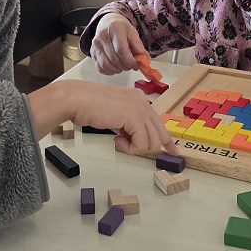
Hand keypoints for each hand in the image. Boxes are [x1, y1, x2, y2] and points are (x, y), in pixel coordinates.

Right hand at [28, 80, 179, 155]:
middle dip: (146, 147)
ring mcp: (140, 108)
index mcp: (138, 98)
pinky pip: (142, 144)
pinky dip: (129, 148)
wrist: (76, 99)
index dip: (167, 141)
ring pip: (153, 142)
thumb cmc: (88, 106)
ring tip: (119, 140)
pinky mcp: (134, 117)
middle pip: (160, 135)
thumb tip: (133, 138)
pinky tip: (117, 139)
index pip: (159, 123)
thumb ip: (127, 124)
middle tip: (127, 146)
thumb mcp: (114, 115)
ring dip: (135, 147)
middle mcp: (143, 101)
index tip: (174, 152)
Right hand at [90, 13, 146, 74]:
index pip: (121, 50)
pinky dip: (109, 71)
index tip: (136, 65)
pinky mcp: (92, 53)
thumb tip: (143, 59)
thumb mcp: (133, 33)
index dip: (130, 61)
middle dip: (125, 66)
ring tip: (124, 66)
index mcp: (114, 29)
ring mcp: (95, 45)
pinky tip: (115, 67)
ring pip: (105, 65)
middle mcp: (102, 37)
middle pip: (114, 59)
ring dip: (117, 70)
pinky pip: (100, 67)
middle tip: (131, 65)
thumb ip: (138, 46)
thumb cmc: (121, 28)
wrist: (108, 23)